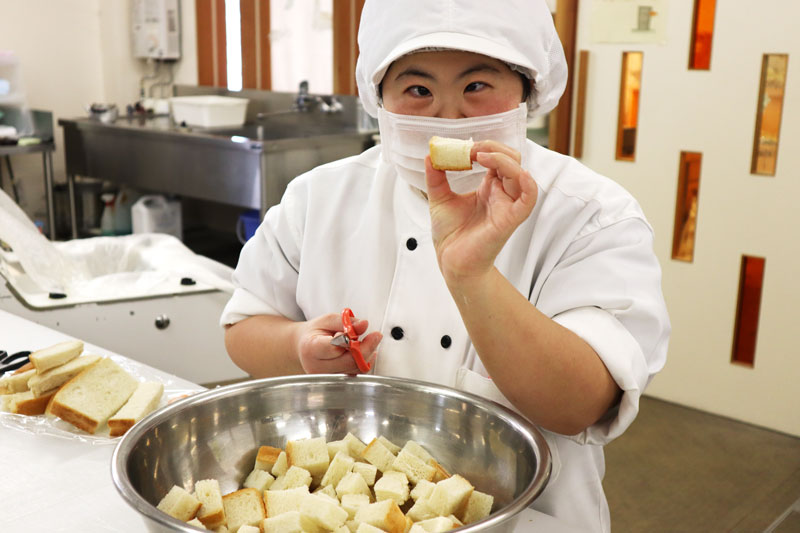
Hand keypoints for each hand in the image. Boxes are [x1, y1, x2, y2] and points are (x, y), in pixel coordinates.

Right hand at [296, 313, 382, 373]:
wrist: (305, 346)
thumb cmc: (316, 332)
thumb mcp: (327, 320)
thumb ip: (345, 322)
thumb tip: (363, 324)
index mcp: (311, 348)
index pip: (334, 347)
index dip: (350, 340)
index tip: (361, 329)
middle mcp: (317, 367)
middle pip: (348, 361)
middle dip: (366, 347)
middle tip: (376, 335)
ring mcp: (326, 377)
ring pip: (354, 368)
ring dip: (366, 354)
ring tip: (368, 341)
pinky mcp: (336, 382)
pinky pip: (355, 373)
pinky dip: (363, 361)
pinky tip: (363, 351)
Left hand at [425, 140, 537, 283]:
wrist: (451, 262)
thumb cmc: (451, 235)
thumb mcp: (439, 198)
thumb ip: (436, 176)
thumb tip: (431, 154)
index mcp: (489, 187)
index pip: (497, 157)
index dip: (482, 147)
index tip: (461, 148)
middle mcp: (502, 194)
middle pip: (511, 159)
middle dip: (492, 147)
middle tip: (470, 149)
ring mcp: (507, 206)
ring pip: (520, 173)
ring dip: (502, 158)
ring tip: (479, 155)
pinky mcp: (510, 219)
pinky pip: (529, 198)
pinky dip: (527, 183)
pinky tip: (516, 172)